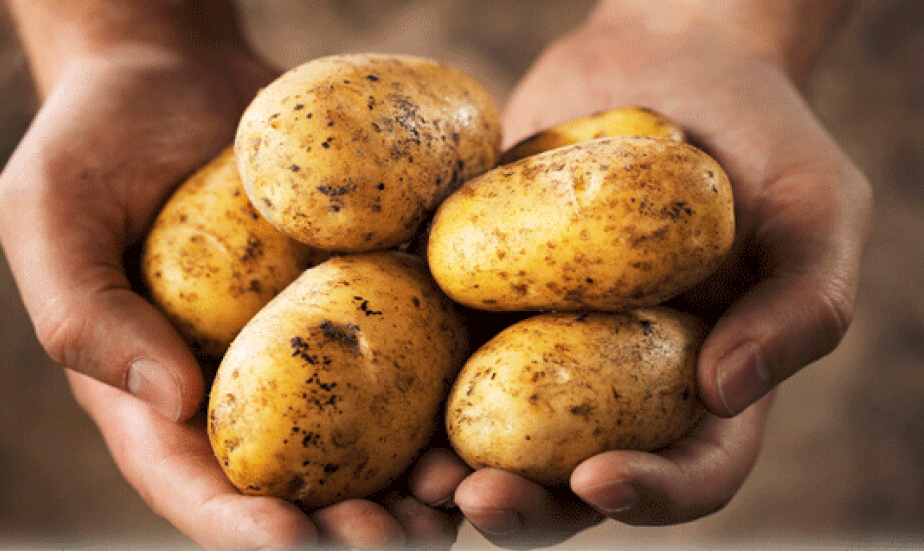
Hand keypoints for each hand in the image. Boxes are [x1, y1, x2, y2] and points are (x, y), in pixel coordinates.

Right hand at [0, 43, 461, 548]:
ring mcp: (311, 346)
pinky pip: (411, 355)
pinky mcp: (364, 299)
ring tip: (455, 496)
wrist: (178, 74)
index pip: (195, 483)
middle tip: (395, 538)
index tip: (292, 539)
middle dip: (346, 527)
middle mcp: (243, 385)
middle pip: (296, 484)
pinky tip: (486, 409)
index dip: (240, 526)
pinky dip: (449, 392)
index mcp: (158, 391)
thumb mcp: (50, 212)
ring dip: (413, 484)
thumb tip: (169, 402)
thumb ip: (84, 312)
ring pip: (367, 440)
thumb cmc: (97, 138)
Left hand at [455, 6, 871, 543]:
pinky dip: (410, 376)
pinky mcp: (483, 295)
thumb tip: (726, 390)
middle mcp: (618, 381)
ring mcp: (542, 342)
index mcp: (704, 383)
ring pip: (497, 431)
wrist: (663, 61)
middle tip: (477, 496)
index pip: (691, 470)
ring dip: (454, 466)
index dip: (651, 495)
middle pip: (574, 477)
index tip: (599, 480)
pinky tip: (375, 378)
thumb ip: (801, 305)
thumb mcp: (815, 209)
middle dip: (529, 504)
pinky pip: (442, 344)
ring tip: (418, 472)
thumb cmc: (757, 134)